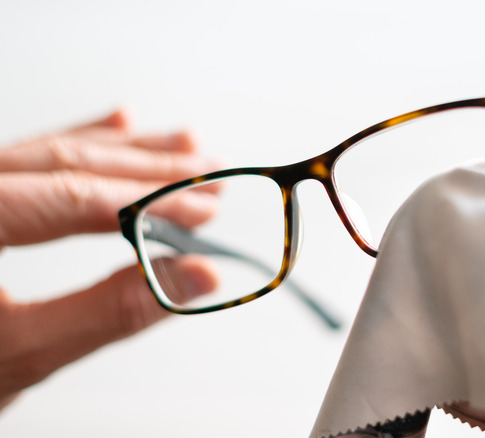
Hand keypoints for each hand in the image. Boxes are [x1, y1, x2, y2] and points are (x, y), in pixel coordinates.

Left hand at [0, 110, 221, 411]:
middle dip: (147, 169)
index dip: (149, 202)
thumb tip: (191, 280)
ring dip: (123, 151)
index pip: (71, 197)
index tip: (203, 208)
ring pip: (47, 152)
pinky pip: (24, 160)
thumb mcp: (17, 356)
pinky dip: (76, 143)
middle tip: (209, 174)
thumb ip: (108, 312)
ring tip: (184, 147)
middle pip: (64, 163)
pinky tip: (115, 126)